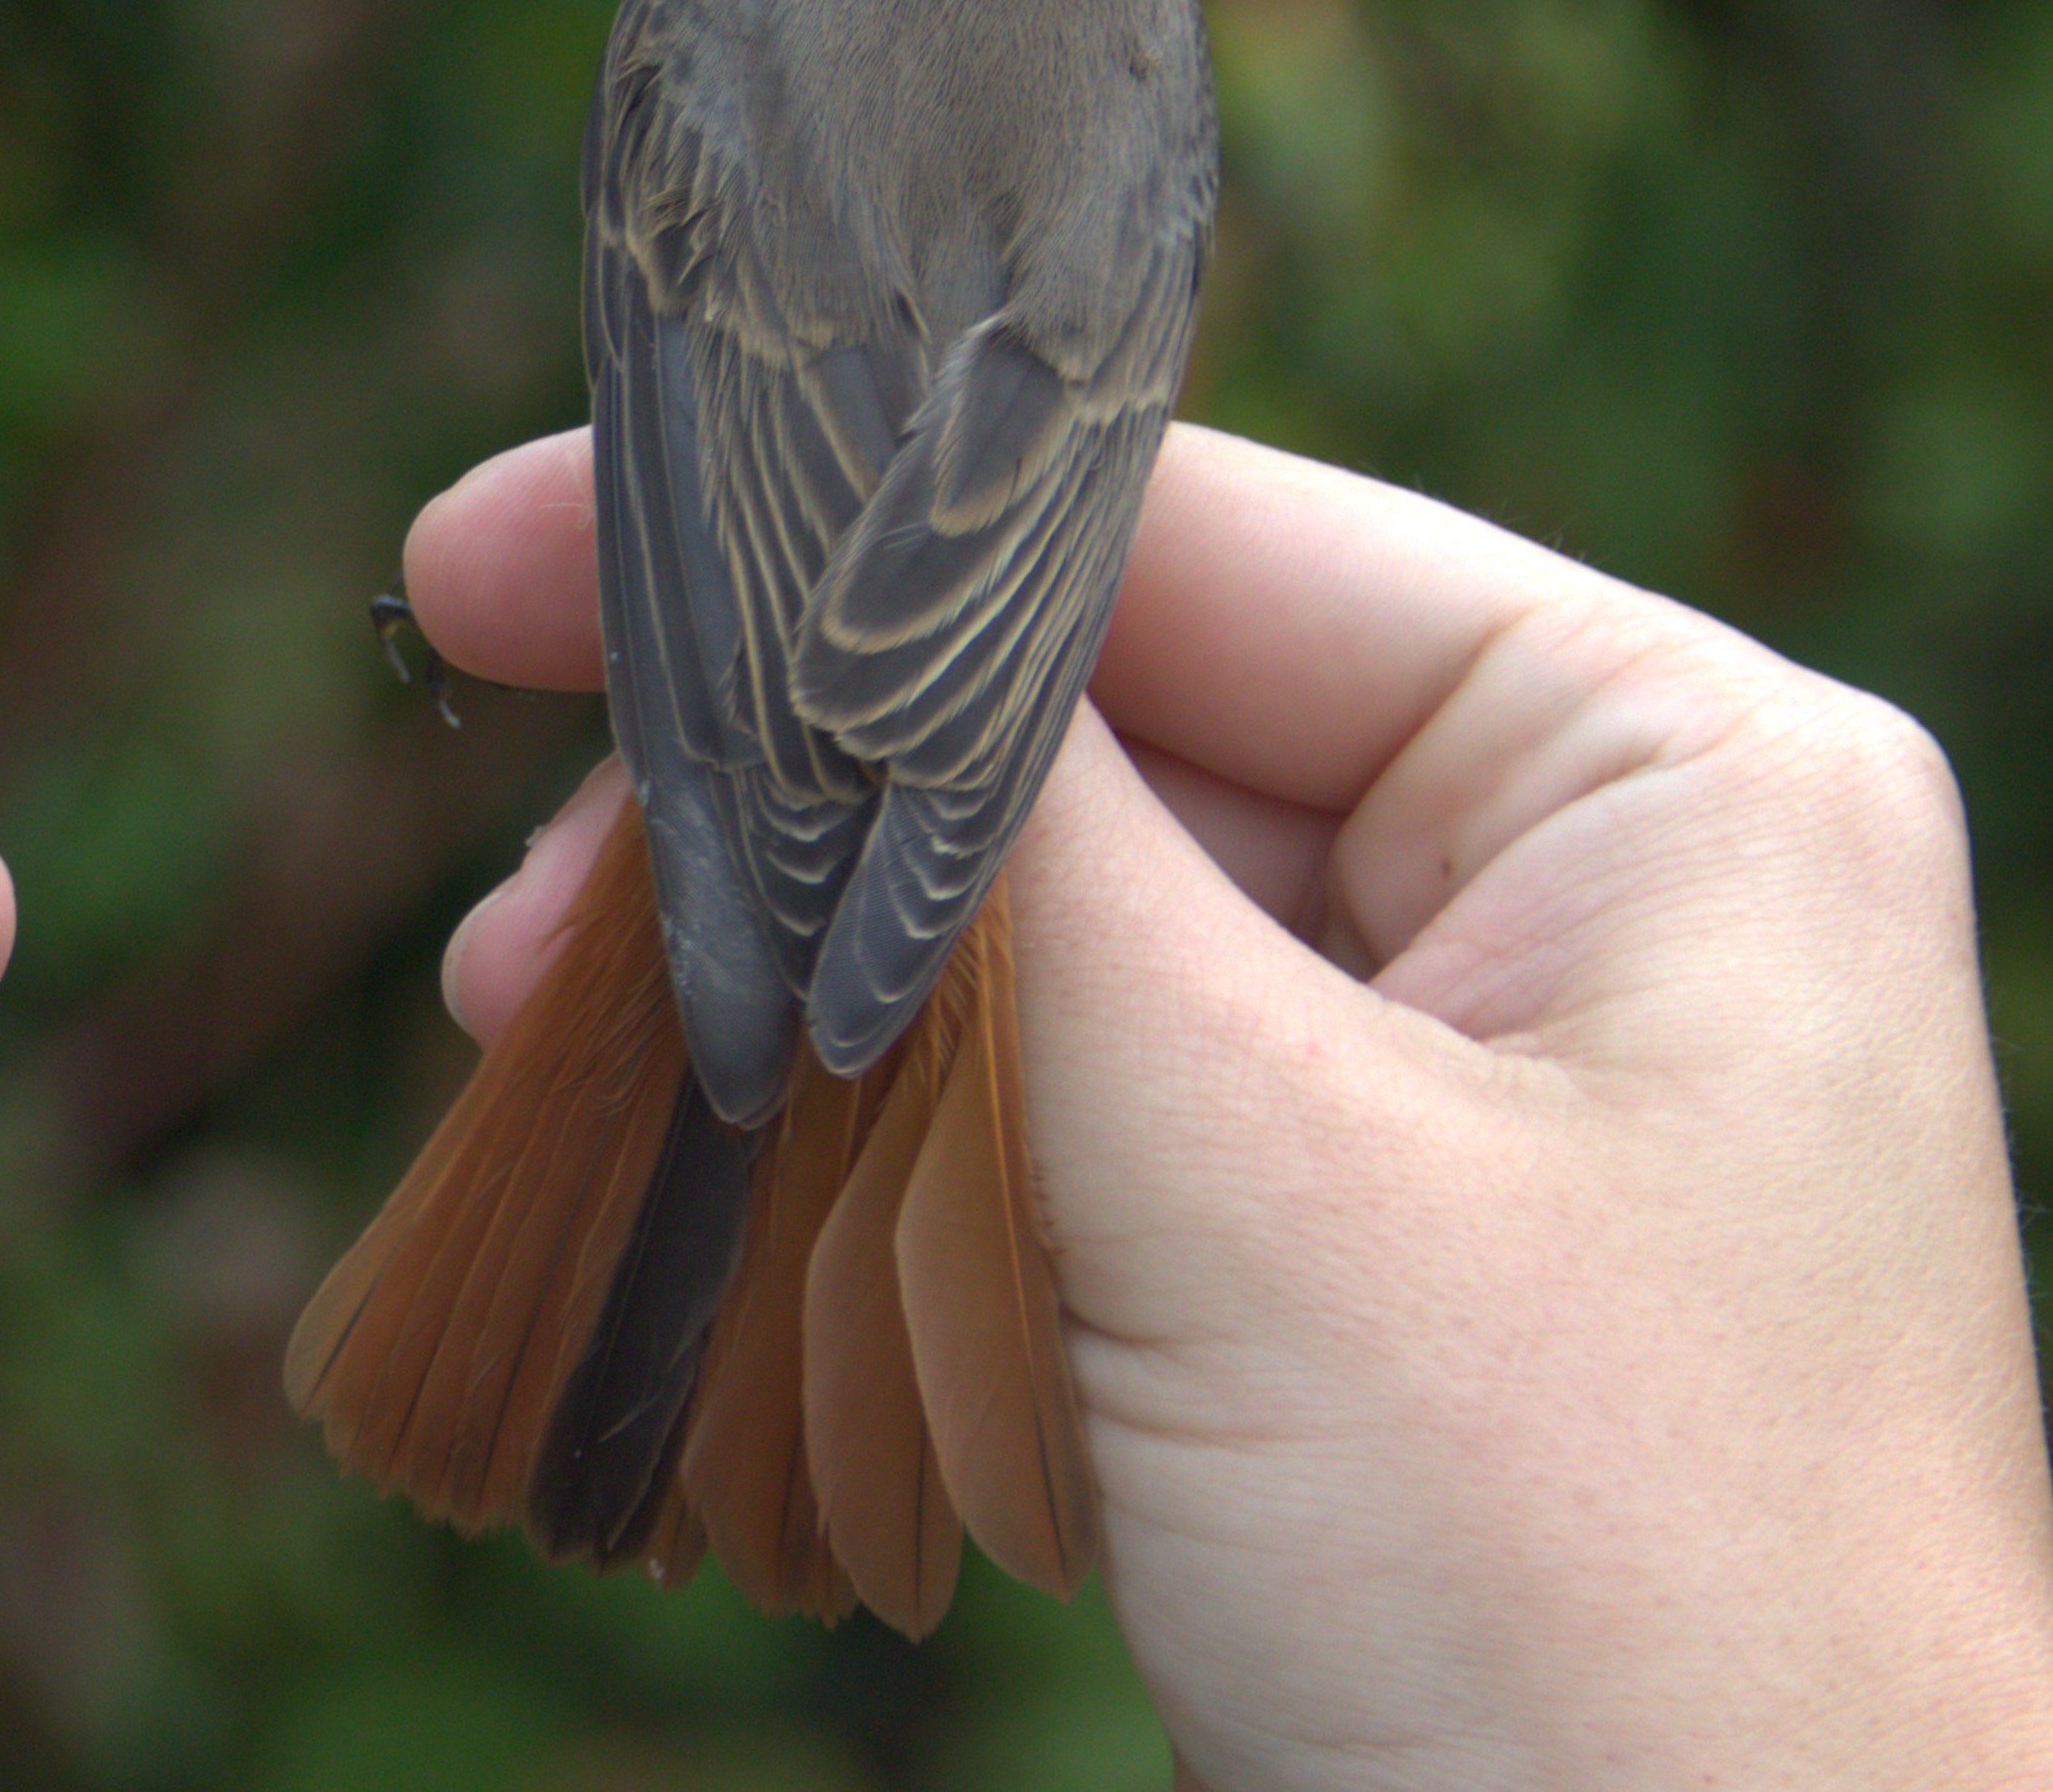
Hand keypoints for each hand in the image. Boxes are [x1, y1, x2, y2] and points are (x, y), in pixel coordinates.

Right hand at [412, 422, 2052, 1788]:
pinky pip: (1071, 1124)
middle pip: (1089, 744)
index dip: (825, 548)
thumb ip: (1007, 868)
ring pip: (1051, 945)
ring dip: (801, 992)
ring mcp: (1464, 1090)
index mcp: (1660, 776)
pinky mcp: (1351, 1268)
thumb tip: (760, 638)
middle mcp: (1577, 890)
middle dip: (787, 818)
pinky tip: (702, 1163)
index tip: (509, 555)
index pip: (1177, 553)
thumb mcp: (1258, 1178)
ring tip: (551, 1038)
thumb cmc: (1597, 1621)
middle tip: (522, 901)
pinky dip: (879, 1138)